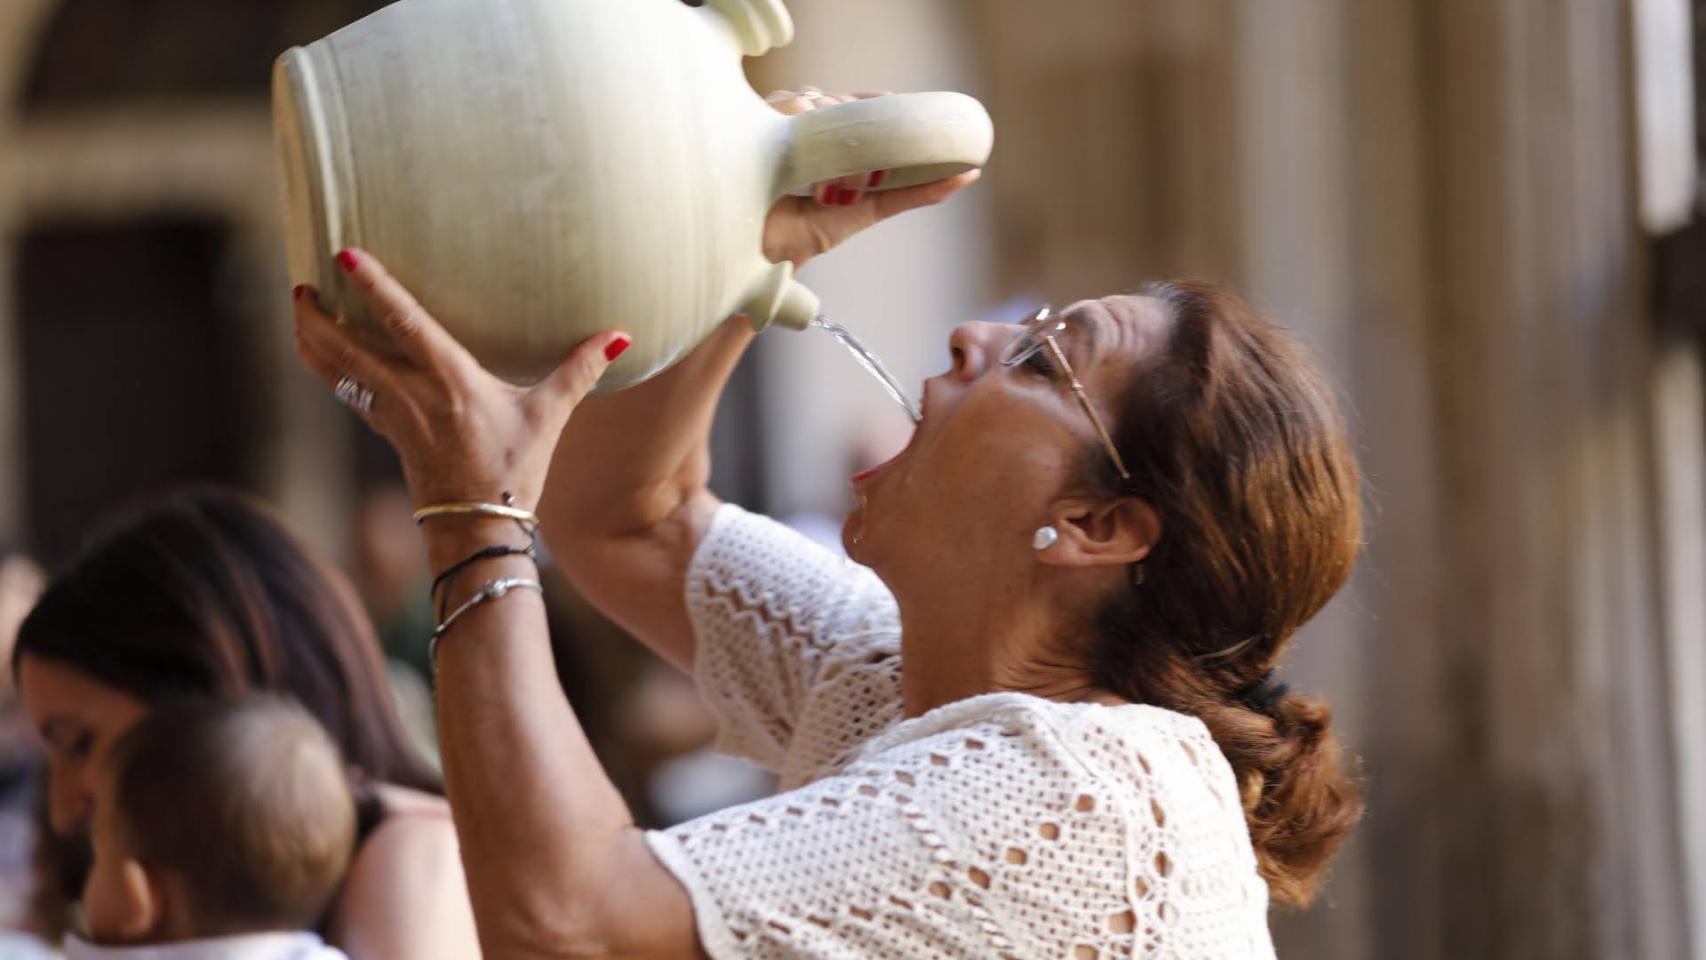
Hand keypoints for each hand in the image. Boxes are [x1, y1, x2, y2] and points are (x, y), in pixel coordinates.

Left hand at [292, 250, 630, 513]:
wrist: (480, 527)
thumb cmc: (515, 469)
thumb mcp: (550, 416)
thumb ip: (580, 371)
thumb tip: (620, 335)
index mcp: (450, 381)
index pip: (404, 323)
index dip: (374, 288)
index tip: (345, 255)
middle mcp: (412, 394)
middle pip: (346, 347)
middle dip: (316, 314)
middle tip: (301, 280)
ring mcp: (392, 414)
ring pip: (335, 369)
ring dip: (311, 336)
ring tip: (299, 304)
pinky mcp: (386, 431)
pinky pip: (345, 389)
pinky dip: (326, 365)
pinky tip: (319, 348)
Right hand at [760, 88, 981, 267]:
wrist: (764, 257)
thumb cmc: (810, 233)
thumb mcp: (871, 208)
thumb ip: (914, 192)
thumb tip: (968, 176)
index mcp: (830, 140)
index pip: (858, 104)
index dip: (878, 101)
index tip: (898, 104)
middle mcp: (804, 127)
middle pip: (838, 99)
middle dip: (853, 122)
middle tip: (854, 170)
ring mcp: (776, 124)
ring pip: (815, 98)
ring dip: (829, 127)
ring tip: (824, 179)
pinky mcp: (754, 127)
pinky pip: (786, 103)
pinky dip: (801, 120)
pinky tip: (803, 155)